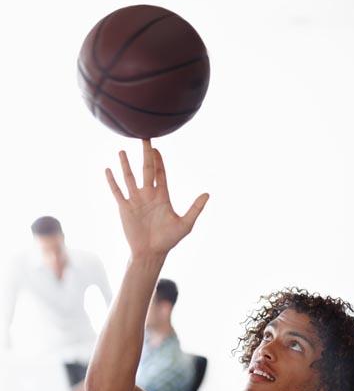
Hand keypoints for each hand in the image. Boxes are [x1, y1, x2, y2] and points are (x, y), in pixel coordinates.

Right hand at [106, 140, 208, 257]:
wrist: (151, 253)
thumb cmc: (168, 240)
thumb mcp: (185, 224)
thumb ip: (195, 208)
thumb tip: (208, 194)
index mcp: (162, 196)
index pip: (160, 173)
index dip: (159, 160)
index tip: (157, 147)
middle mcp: (148, 195)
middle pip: (146, 170)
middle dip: (145, 154)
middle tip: (144, 138)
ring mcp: (136, 200)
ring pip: (129, 177)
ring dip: (126, 164)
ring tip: (122, 150)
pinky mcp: (125, 208)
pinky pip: (117, 191)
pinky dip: (112, 181)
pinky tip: (108, 169)